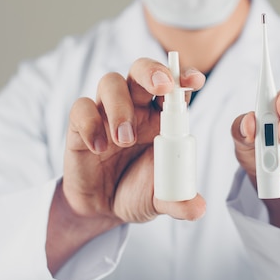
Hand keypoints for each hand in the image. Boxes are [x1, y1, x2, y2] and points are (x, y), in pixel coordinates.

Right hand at [47, 58, 205, 273]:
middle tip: (162, 87)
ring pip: (111, 83)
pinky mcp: (81, 125)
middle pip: (141, 70)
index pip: (174, 87)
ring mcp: (106, 112)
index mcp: (161, 117)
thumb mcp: (160, 199)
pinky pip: (81, 108)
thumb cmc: (137, 191)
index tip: (195, 82)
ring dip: (120, 107)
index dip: (184, 77)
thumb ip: (179, 200)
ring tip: (124, 139)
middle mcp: (136, 107)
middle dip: (153, 72)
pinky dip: (90, 123)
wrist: (103, 208)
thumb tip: (198, 209)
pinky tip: (99, 148)